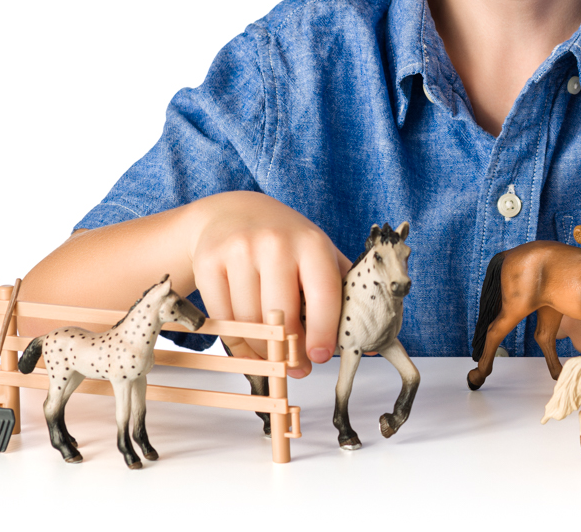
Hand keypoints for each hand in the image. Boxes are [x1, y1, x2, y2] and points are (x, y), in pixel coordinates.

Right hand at [184, 191, 350, 377]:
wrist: (233, 213)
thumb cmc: (285, 241)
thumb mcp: (319, 256)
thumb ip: (343, 294)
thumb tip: (370, 344)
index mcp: (312, 243)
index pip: (323, 296)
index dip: (323, 333)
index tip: (319, 356)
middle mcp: (275, 243)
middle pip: (282, 316)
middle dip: (290, 351)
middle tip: (296, 367)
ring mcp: (239, 251)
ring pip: (249, 322)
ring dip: (261, 349)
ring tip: (272, 354)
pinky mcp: (209, 262)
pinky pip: (222, 318)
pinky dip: (235, 340)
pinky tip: (247, 343)